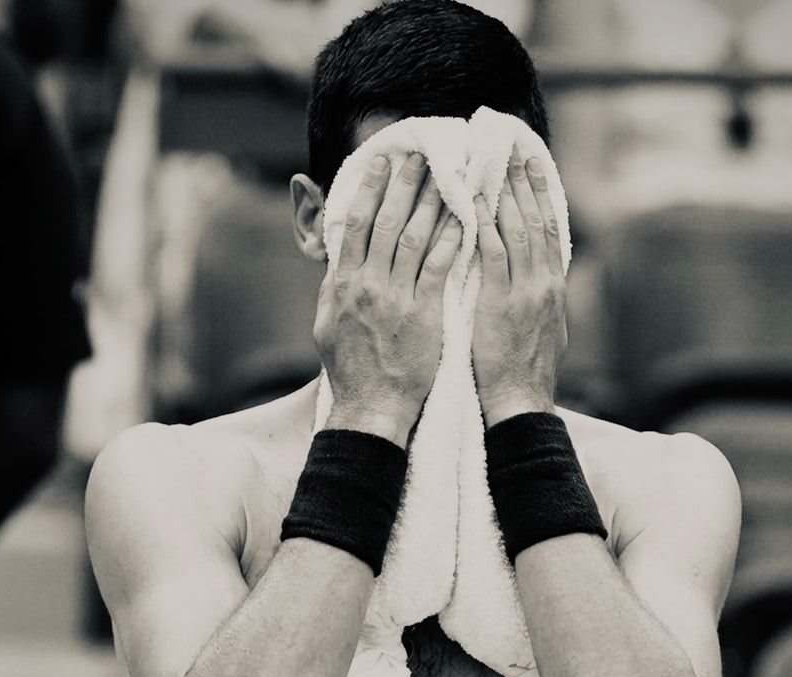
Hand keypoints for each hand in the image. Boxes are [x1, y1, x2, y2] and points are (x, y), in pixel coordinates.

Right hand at [315, 152, 462, 446]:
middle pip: (385, 221)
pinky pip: (438, 267)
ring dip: (430, 201)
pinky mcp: (423, 315)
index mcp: (341, 283)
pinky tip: (463, 217)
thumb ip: (334, 288)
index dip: (368, 187)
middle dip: (402, 183)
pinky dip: (450, 239)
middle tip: (418, 152)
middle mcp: (366, 285)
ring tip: (444, 174)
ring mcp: (395, 299)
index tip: (380, 159)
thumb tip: (337, 260)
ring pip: (413, 236)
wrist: (371, 409)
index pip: (354, 223)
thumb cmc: (351, 371)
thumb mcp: (327, 324)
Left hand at [472, 151, 567, 428]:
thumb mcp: (543, 333)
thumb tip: (536, 282)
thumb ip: (538, 302)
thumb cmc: (524, 376)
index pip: (550, 230)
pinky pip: (492, 252)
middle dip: (524, 181)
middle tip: (513, 146)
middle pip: (537, 219)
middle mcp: (544, 283)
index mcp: (553, 288)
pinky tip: (471, 197)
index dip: (541, 195)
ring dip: (504, 190)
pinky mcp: (501, 301)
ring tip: (492, 159)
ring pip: (518, 228)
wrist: (521, 404)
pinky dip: (483, 221)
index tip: (532, 165)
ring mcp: (525, 291)